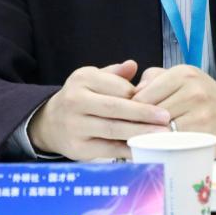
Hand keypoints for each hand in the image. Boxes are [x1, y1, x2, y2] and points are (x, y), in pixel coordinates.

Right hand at [29, 60, 170, 160]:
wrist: (50, 123)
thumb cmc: (81, 98)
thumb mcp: (93, 79)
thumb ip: (115, 74)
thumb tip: (133, 65)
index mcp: (83, 79)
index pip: (117, 87)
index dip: (139, 95)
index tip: (160, 99)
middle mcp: (75, 101)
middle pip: (115, 108)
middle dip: (143, 113)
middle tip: (165, 117)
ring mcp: (75, 126)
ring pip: (112, 129)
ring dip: (139, 132)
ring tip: (161, 134)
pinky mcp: (78, 148)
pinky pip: (108, 149)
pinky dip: (128, 149)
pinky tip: (145, 148)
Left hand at [133, 65, 215, 157]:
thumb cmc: (202, 96)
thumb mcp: (181, 78)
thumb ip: (154, 79)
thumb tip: (131, 94)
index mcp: (183, 74)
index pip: (143, 95)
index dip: (131, 110)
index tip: (126, 118)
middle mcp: (193, 91)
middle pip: (150, 114)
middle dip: (138, 125)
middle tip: (129, 134)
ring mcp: (201, 115)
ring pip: (161, 130)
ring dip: (149, 138)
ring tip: (142, 141)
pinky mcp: (206, 136)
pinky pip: (175, 144)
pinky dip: (164, 147)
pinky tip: (158, 148)